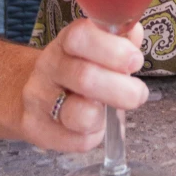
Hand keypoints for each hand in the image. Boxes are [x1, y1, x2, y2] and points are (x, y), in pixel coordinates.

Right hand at [20, 18, 146, 152]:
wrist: (38, 92)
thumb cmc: (80, 67)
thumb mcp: (99, 46)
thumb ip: (121, 38)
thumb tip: (134, 34)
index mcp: (66, 42)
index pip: (81, 37)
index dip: (113, 49)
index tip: (135, 60)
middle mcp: (49, 67)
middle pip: (84, 77)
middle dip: (121, 89)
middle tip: (138, 93)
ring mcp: (39, 99)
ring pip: (79, 114)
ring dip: (106, 115)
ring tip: (112, 111)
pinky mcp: (37, 129)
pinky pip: (77, 141)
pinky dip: (95, 135)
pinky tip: (95, 125)